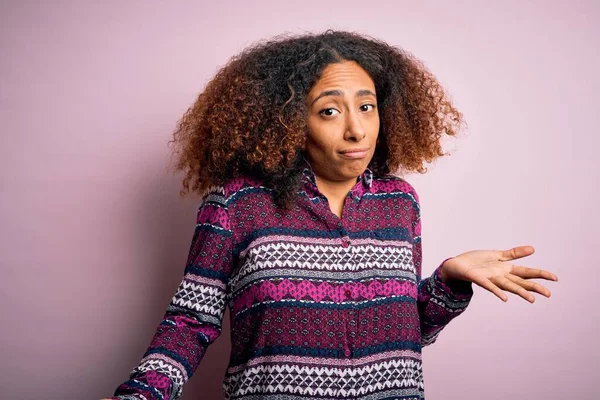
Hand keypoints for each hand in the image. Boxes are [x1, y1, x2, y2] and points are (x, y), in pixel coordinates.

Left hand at [440, 245, 557, 302]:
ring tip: (532, 300)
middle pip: (520, 282)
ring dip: (519, 292)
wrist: (457, 264)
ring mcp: (490, 278)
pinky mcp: (478, 278)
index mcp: (506, 270)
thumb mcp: (498, 255)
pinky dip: (497, 291)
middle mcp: (501, 276)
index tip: (555, 278)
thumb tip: (533, 249)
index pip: (527, 273)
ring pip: (508, 286)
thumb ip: (514, 254)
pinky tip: (505, 298)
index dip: (540, 275)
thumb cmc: (477, 261)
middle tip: (549, 294)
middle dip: (534, 288)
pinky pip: (489, 286)